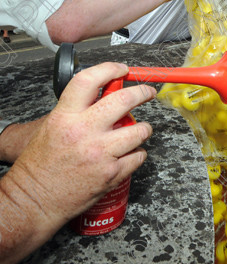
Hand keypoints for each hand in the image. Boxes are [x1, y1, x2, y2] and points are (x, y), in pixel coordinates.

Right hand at [8, 63, 155, 226]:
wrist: (35, 200)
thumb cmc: (40, 166)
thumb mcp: (52, 127)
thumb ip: (77, 109)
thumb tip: (104, 94)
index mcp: (65, 116)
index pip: (90, 80)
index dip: (110, 69)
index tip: (122, 69)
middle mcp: (84, 131)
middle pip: (124, 100)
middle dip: (142, 92)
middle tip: (147, 92)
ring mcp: (100, 153)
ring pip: (140, 130)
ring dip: (144, 128)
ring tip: (140, 129)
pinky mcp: (112, 173)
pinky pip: (139, 156)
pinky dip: (138, 153)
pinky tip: (130, 153)